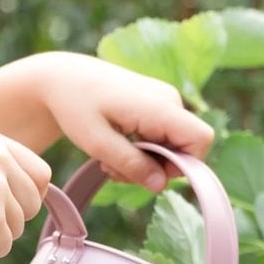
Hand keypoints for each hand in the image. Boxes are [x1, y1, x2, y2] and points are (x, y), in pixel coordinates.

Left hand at [29, 53, 214, 190]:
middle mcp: (169, 100)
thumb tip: (161, 185)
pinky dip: (141, 150)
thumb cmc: (75, 105)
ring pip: (171, 146)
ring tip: (109, 161)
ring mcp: (164, 101)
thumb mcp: (97, 143)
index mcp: (159, 105)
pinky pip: (162, 137)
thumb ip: (131, 164)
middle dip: (154, 169)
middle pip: (183, 149)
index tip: (149, 173)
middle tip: (115, 171)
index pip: (200, 138)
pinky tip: (115, 149)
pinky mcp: (156, 105)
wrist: (63, 77)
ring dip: (143, 162)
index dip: (185, 164)